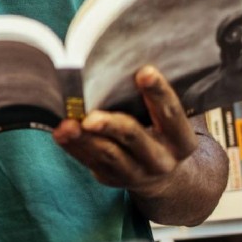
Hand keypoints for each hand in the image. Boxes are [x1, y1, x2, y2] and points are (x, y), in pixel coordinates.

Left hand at [52, 65, 198, 198]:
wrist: (161, 176)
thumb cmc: (160, 131)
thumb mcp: (167, 120)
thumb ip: (152, 100)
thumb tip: (121, 64)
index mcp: (181, 141)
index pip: (171, 114)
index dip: (159, 93)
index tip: (144, 71)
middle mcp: (161, 160)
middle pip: (134, 137)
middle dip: (111, 125)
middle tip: (90, 117)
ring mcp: (135, 173)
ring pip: (107, 154)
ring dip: (84, 138)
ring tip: (66, 126)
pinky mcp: (111, 178)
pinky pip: (90, 161)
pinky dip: (74, 145)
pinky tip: (60, 133)